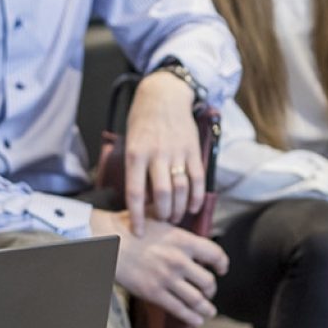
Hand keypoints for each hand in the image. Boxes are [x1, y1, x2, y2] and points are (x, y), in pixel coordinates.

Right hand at [90, 208, 228, 325]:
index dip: (222, 264)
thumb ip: (178, 231)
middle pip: (209, 281)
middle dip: (211, 289)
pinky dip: (192, 317)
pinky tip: (197, 320)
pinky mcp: (154, 293)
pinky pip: (179, 309)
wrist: (107, 241)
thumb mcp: (160, 220)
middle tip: (209, 292)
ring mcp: (167, 278)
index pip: (215, 254)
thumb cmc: (130, 227)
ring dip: (206, 308)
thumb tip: (191, 237)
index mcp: (183, 240)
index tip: (222, 269)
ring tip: (209, 311)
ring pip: (197, 299)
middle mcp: (179, 260)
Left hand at [123, 71, 204, 234]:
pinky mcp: (192, 149)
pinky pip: (197, 179)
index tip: (139, 232)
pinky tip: (193, 206)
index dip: (138, 217)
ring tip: (175, 217)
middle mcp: (156, 154)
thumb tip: (142, 200)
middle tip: (162, 223)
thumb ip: (136, 170)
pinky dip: (196, 196)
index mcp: (136, 154)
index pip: (135, 193)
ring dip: (179, 208)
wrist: (163, 94)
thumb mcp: (131, 143)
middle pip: (161, 195)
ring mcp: (177, 152)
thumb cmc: (142, 121)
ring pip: (180, 189)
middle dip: (162, 215)